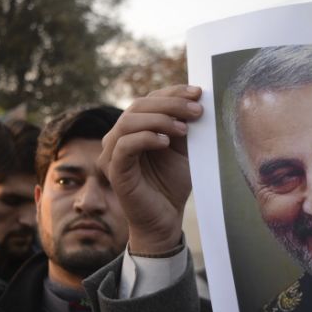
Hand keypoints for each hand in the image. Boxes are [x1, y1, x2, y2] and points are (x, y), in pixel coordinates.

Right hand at [98, 85, 202, 253]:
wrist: (165, 219)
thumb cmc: (172, 184)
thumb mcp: (182, 149)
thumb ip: (183, 125)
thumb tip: (197, 99)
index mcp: (135, 128)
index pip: (149, 99)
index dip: (172, 92)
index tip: (198, 92)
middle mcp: (119, 136)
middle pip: (138, 106)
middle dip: (170, 104)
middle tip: (196, 111)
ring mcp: (112, 153)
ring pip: (128, 121)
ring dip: (159, 119)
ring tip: (184, 128)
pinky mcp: (114, 171)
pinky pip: (124, 146)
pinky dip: (146, 138)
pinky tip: (166, 142)